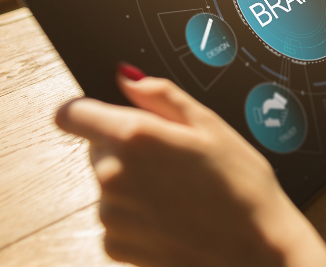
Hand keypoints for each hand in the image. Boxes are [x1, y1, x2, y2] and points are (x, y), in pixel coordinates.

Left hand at [56, 65, 325, 266]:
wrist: (255, 249)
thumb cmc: (242, 186)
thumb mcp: (211, 125)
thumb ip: (161, 95)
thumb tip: (127, 77)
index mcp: (135, 137)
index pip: (71, 113)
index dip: (89, 111)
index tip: (109, 117)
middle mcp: (112, 175)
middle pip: (96, 147)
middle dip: (126, 147)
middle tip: (174, 158)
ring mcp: (110, 214)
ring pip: (108, 184)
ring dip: (133, 183)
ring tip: (180, 191)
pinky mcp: (114, 246)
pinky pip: (114, 218)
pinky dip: (136, 215)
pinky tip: (172, 216)